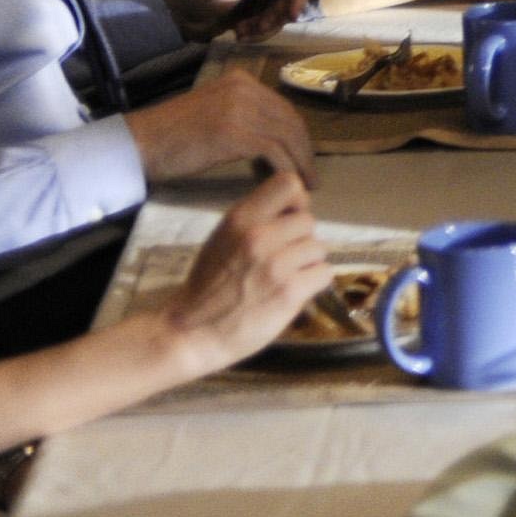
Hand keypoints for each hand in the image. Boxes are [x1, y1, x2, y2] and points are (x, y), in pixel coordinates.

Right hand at [126, 72, 315, 185]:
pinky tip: (289, 184)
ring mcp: (240, 108)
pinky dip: (286, 169)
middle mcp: (244, 88)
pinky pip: (274, 152)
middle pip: (291, 121)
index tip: (304, 158)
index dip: (298, 136)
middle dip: (305, 150)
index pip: (284, 108)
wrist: (140, 142)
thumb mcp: (213, 112)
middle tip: (311, 175)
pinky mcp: (235, 132)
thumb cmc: (171, 136)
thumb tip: (272, 137)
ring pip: (287, 137)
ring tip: (305, 186)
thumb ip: (242, 115)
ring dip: (301, 164)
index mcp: (240, 81)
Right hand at [159, 173, 328, 373]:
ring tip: (285, 278)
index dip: (297, 202)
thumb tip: (296, 208)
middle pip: (309, 222)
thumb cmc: (208, 286)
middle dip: (300, 240)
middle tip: (283, 259)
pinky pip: (323, 274)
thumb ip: (256, 220)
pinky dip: (313, 284)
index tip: (289, 220)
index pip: (288, 184)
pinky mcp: (290, 292)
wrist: (192, 332)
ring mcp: (276, 265)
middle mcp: (259, 237)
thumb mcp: (223, 238)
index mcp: (240, 219)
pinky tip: (293, 292)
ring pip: (319, 249)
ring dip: (307, 264)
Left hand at [163, 0, 309, 41]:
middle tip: (258, 27)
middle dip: (276, 15)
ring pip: (281, 12)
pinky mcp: (256, 7)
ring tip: (244, 30)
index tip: (290, 16)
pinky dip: (258, 30)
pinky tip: (241, 32)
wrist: (179, 11)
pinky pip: (270, 21)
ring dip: (265, 25)